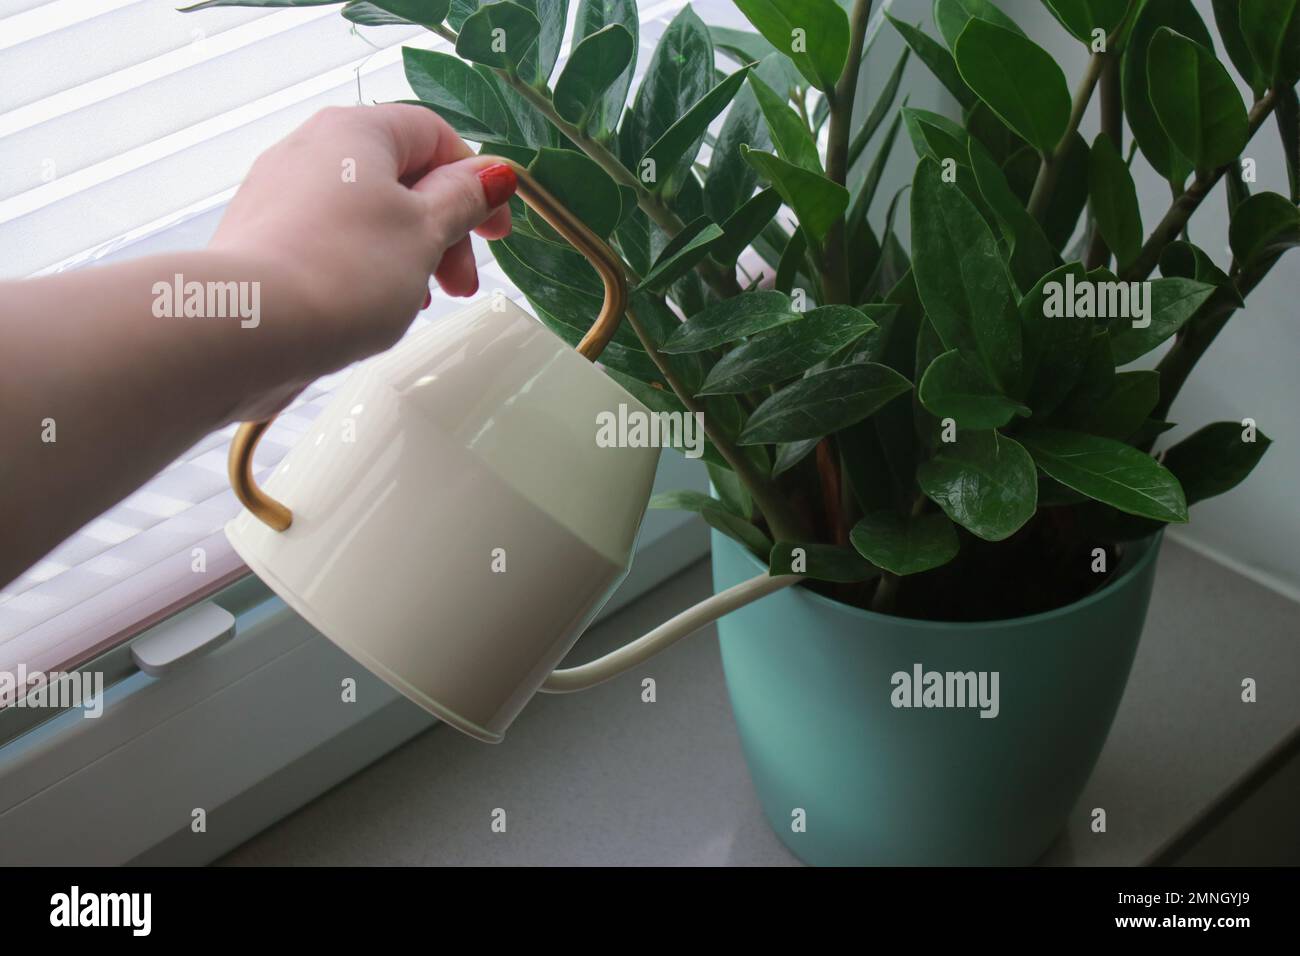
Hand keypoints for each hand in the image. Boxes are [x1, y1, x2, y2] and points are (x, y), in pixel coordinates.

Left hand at [209, 104, 515, 376]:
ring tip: (419, 302)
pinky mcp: (263, 241)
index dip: (477, 182)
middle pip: (401, 178)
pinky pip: (331, 242)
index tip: (497, 234)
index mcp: (356, 131)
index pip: (434, 135)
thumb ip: (464, 199)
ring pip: (366, 215)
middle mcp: (312, 150)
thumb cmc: (345, 272)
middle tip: (461, 286)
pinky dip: (364, 267)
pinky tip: (372, 308)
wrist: (247, 327)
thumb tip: (494, 174)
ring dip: (408, 254)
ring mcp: (281, 195)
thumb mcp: (425, 233)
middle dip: (444, 231)